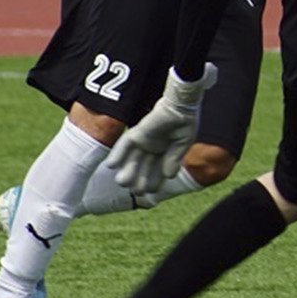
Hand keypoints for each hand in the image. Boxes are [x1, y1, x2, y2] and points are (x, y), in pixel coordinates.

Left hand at [105, 65, 217, 194]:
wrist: (182, 105)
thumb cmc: (186, 122)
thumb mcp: (183, 144)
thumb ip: (174, 159)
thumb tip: (169, 177)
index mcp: (165, 152)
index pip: (158, 171)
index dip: (155, 182)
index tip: (151, 192)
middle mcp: (152, 148)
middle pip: (143, 168)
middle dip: (140, 180)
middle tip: (137, 191)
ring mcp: (144, 141)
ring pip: (132, 159)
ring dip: (127, 171)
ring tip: (121, 183)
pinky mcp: (138, 132)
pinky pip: (124, 144)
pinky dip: (117, 154)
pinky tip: (110, 166)